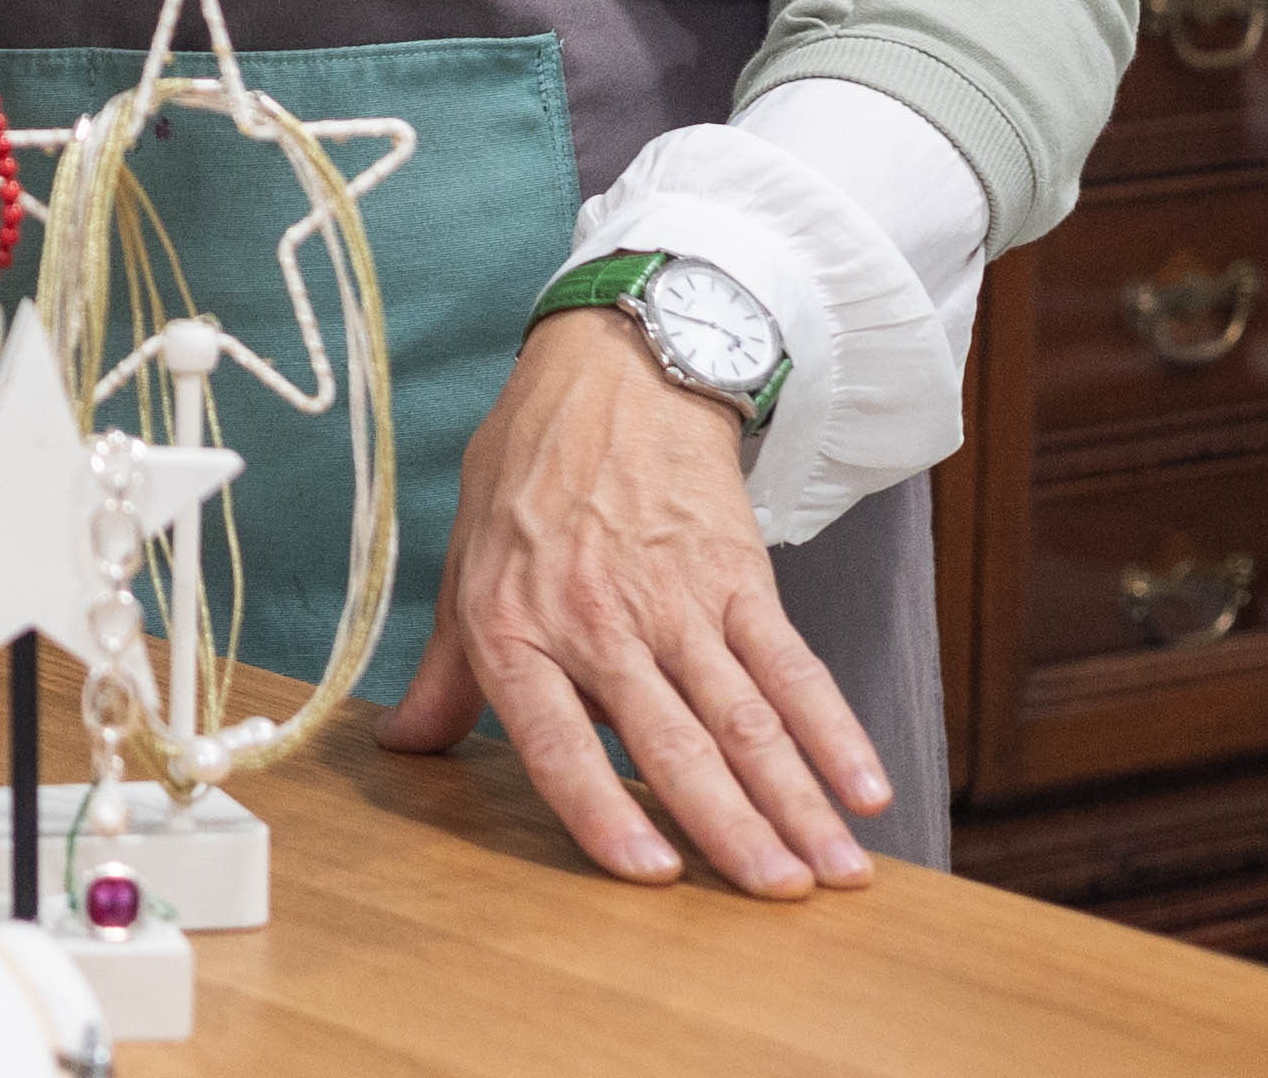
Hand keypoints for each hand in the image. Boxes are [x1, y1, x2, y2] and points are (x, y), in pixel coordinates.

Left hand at [375, 306, 889, 896]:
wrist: (609, 371)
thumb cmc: (524, 474)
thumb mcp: (465, 567)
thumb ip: (446, 674)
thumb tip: (402, 747)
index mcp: (515, 627)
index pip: (557, 741)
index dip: (602, 811)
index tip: (650, 877)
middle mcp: (597, 620)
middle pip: (672, 740)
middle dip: (727, 827)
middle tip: (773, 897)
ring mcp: (675, 598)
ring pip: (743, 714)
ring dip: (794, 798)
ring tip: (834, 873)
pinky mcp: (740, 574)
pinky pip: (791, 663)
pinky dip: (833, 728)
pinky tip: (865, 789)